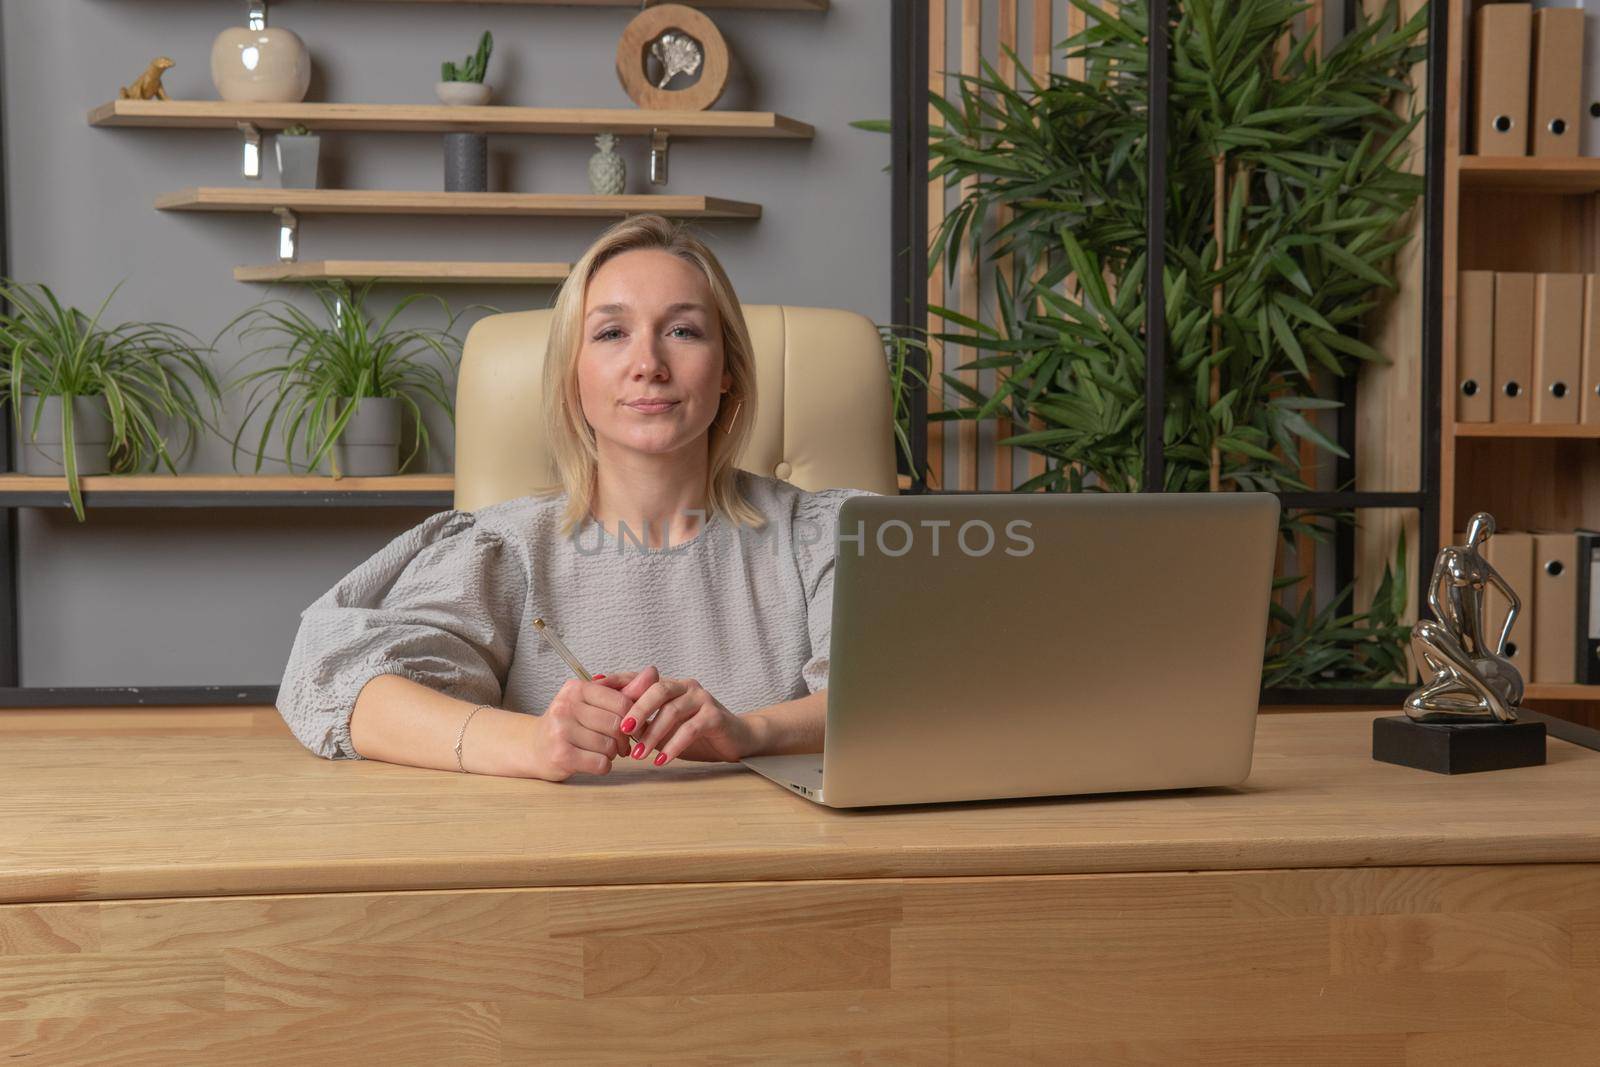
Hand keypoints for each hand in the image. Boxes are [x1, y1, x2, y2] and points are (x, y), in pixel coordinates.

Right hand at [527, 676, 635, 780]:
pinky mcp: (560, 755)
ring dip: (612, 754)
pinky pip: (600, 763)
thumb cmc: (568, 724)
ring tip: (602, 752)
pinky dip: (603, 766)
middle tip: (618, 745)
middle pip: (617, 725)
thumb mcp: (590, 702)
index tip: (630, 728)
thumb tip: (653, 673)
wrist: (532, 747)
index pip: (621, 702)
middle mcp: (566, 706)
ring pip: (610, 745)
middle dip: (623, 739)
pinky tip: (594, 762)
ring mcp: (561, 730)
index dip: (633, 719)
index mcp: (577, 688)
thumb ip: (622, 690)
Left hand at [595, 666, 756, 764]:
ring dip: (653, 734)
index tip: (595, 689)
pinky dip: (674, 745)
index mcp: (669, 685)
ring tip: (639, 755)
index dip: (617, 681)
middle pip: (657, 688)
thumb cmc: (695, 733)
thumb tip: (607, 724)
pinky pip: (691, 728)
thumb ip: (642, 722)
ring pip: (672, 709)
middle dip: (637, 709)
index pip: (639, 677)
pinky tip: (662, 760)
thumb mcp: (663, 727)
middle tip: (622, 730)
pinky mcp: (715, 716)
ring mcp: (701, 699)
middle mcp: (685, 687)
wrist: (735, 739)